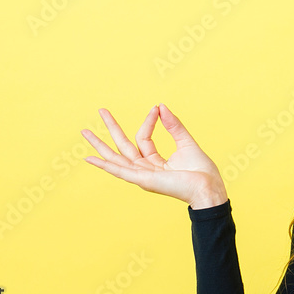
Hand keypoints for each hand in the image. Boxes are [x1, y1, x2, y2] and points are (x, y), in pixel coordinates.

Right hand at [81, 103, 227, 208]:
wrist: (208, 187)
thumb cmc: (202, 171)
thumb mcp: (186, 143)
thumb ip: (173, 126)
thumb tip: (161, 107)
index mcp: (155, 162)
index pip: (143, 138)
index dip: (148, 121)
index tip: (155, 108)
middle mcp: (146, 169)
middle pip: (123, 146)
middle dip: (111, 129)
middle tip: (101, 111)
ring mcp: (142, 176)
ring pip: (116, 157)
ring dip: (99, 145)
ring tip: (85, 131)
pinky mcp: (143, 180)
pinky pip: (120, 171)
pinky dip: (105, 165)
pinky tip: (91, 158)